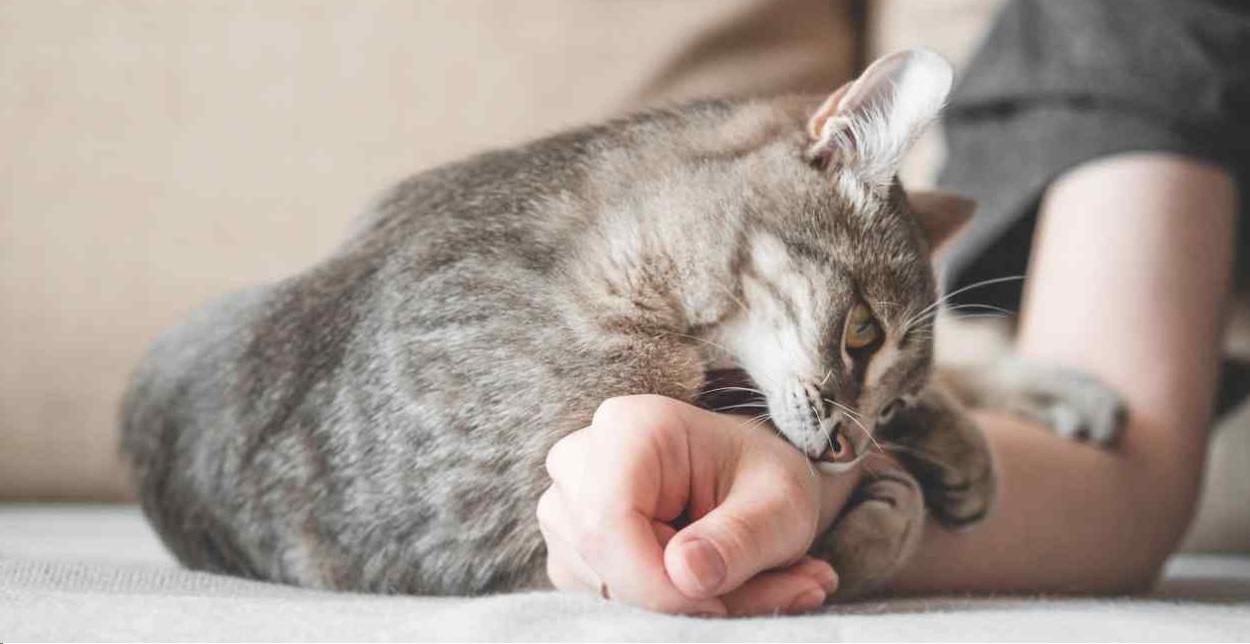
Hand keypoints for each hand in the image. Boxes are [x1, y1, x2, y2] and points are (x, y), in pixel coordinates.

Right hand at [538, 394, 863, 615]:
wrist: (747, 478)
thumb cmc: (764, 478)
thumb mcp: (783, 504)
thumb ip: (740, 538)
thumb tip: (685, 575)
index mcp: (628, 428)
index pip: (607, 523)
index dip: (657, 584)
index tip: (718, 604)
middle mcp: (578, 461)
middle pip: (604, 561)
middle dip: (681, 598)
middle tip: (764, 591)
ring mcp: (565, 506)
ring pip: (605, 588)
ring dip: (680, 606)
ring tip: (741, 580)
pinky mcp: (568, 547)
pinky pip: (604, 597)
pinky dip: (662, 607)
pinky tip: (703, 581)